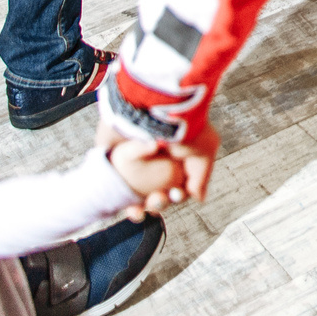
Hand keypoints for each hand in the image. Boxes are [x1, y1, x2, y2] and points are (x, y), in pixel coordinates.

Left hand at [94, 95, 220, 209]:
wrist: (154, 107)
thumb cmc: (183, 124)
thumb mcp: (205, 150)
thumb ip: (200, 177)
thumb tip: (198, 197)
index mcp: (176, 155)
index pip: (175, 183)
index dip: (176, 195)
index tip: (176, 193)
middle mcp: (155, 158)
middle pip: (155, 190)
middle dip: (158, 203)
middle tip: (158, 199)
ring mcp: (132, 159)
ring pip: (133, 191)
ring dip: (139, 206)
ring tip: (140, 208)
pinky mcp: (111, 156)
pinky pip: (112, 183)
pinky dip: (118, 198)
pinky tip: (126, 205)